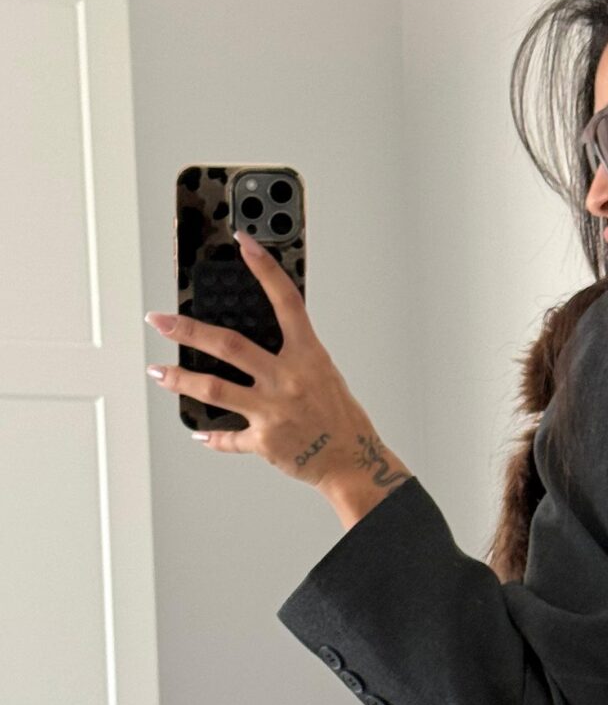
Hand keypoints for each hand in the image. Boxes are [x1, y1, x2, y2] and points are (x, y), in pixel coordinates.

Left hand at [144, 231, 412, 503]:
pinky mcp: (265, 441)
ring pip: (214, 389)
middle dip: (188, 330)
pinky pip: (229, 437)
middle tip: (160, 320)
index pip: (286, 302)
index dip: (265, 269)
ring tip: (158, 372)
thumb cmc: (340, 418)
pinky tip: (199, 431)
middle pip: (229, 345)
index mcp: (308, 356)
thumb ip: (292, 354)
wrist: (352, 461)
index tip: (244, 243)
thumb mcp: (323, 374)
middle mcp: (288, 380)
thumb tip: (256, 341)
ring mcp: (273, 411)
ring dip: (179, 379)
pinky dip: (212, 436)